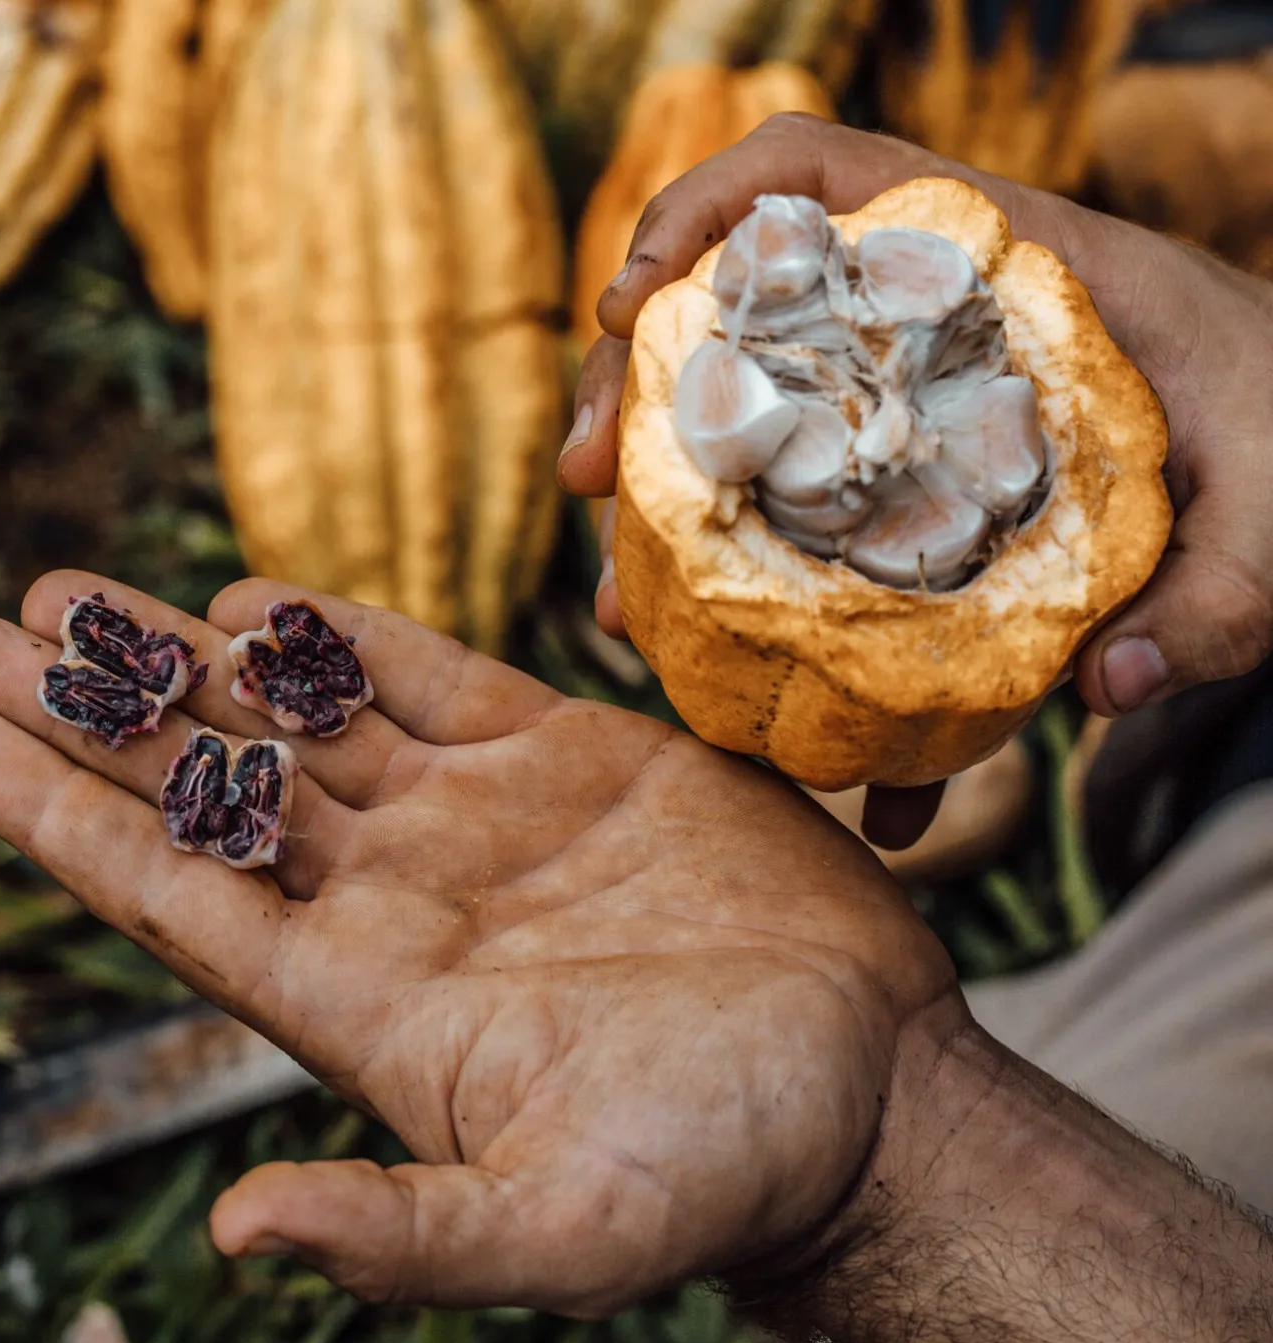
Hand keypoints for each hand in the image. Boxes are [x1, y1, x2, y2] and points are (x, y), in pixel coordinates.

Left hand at [0, 570, 954, 1314]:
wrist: (868, 1094)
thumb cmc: (723, 1170)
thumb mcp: (563, 1224)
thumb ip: (405, 1235)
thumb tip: (241, 1234)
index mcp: (361, 1001)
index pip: (169, 891)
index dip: (51, 818)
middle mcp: (391, 901)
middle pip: (199, 786)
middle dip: (82, 711)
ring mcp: (471, 823)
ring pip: (291, 718)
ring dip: (181, 658)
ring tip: (67, 598)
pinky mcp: (562, 758)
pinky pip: (421, 676)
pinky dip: (338, 633)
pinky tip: (257, 597)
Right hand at [560, 115, 1272, 847]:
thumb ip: (1221, 596)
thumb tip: (1097, 687)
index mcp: (1009, 267)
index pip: (825, 175)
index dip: (706, 213)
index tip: (630, 306)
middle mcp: (932, 324)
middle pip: (744, 307)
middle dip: (637, 380)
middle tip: (584, 481)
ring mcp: (910, 404)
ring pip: (753, 420)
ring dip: (667, 503)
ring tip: (623, 609)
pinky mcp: (917, 485)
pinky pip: (815, 530)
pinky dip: (778, 616)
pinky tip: (769, 719)